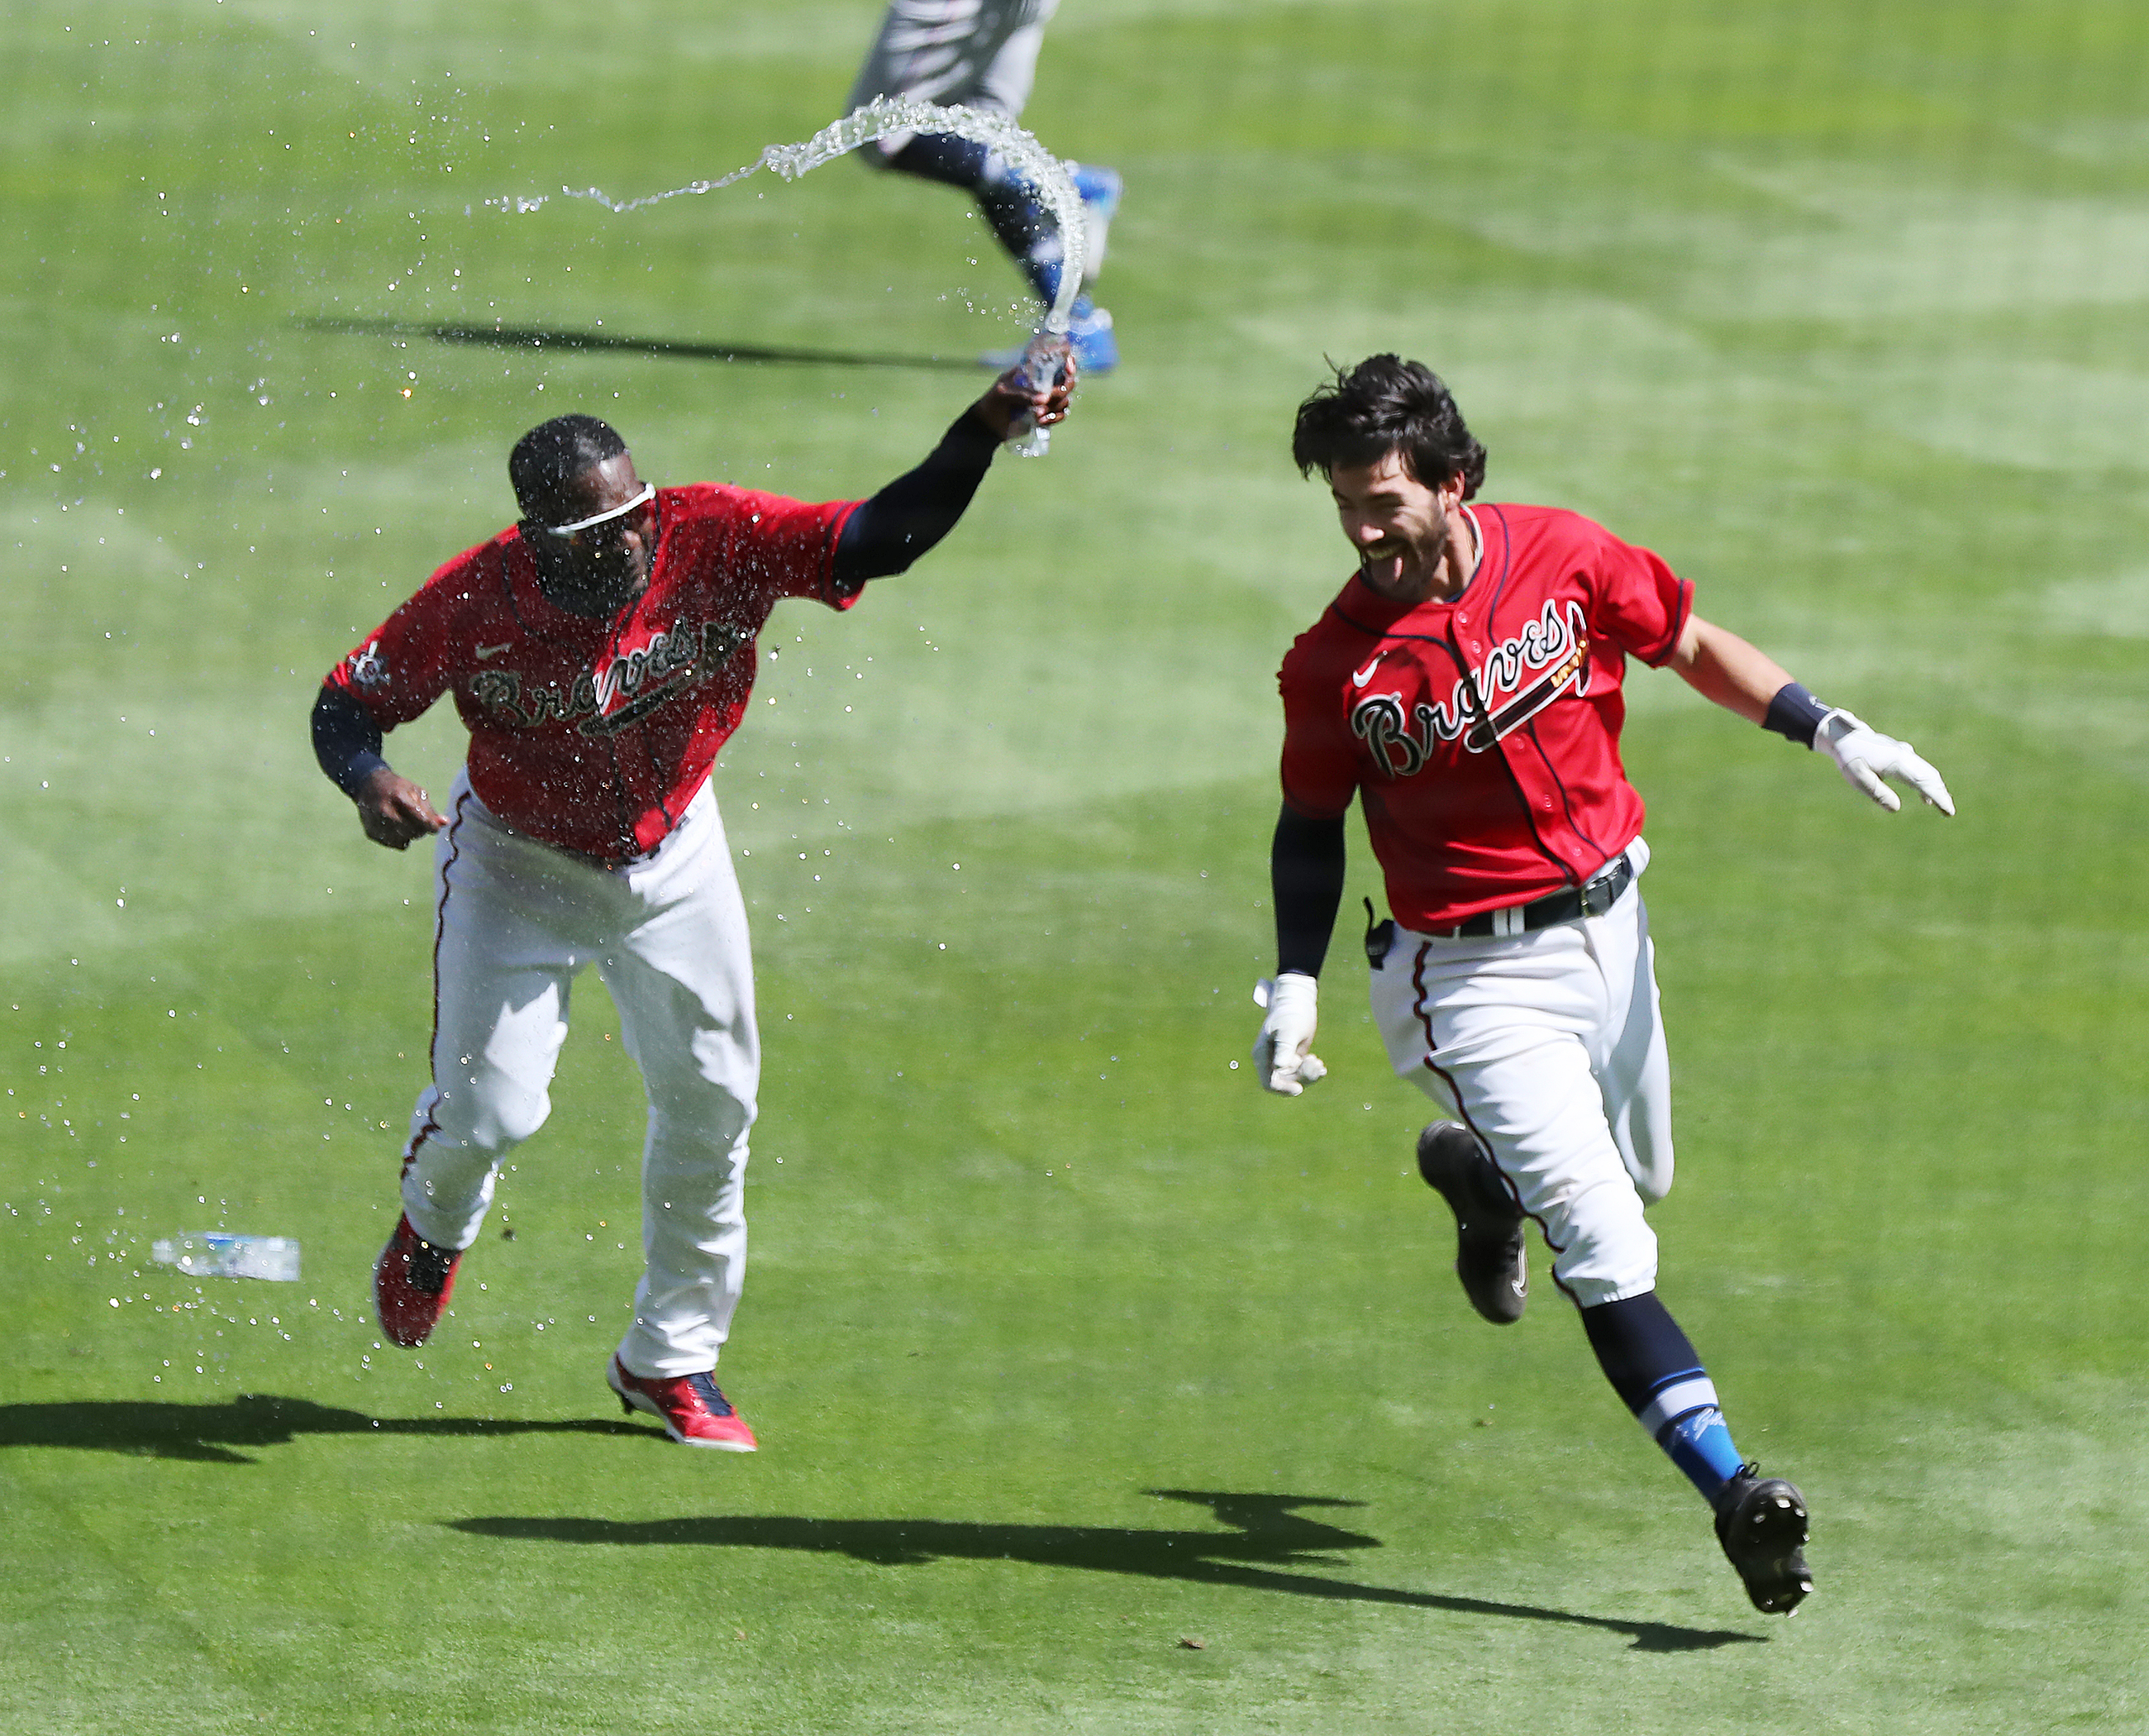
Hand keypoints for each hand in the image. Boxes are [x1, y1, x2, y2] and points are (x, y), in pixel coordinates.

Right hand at [355, 766, 446, 848]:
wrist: (368, 786)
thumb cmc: (399, 788)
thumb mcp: (417, 792)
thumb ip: (430, 810)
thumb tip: (445, 823)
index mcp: (399, 797)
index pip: (421, 819)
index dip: (430, 826)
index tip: (434, 828)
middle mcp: (385, 811)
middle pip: (413, 832)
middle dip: (420, 829)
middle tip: (418, 820)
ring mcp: (376, 823)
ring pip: (405, 840)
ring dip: (410, 834)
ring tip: (405, 820)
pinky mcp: (371, 833)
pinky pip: (394, 844)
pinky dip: (399, 838)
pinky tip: (394, 825)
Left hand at [973, 351, 1077, 438]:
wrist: (989, 426)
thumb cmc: (993, 402)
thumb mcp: (1003, 394)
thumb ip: (1022, 395)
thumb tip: (1044, 399)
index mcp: (1033, 372)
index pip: (1055, 363)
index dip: (1067, 363)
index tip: (1068, 367)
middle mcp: (1043, 384)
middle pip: (1066, 382)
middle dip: (1062, 390)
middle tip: (1049, 397)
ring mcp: (1046, 400)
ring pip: (1065, 400)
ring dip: (1055, 407)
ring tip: (1037, 415)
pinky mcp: (1046, 415)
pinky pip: (1061, 415)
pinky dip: (1055, 418)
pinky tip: (1041, 421)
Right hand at [1252, 973, 1326, 1095]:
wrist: (1298, 1002)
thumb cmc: (1292, 1013)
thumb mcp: (1289, 1031)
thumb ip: (1284, 1048)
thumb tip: (1279, 1066)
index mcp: (1262, 1055)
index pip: (1269, 1083)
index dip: (1283, 1089)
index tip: (1299, 1088)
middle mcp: (1269, 1060)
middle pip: (1285, 1083)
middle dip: (1302, 1078)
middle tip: (1315, 1062)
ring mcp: (1280, 1061)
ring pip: (1295, 1080)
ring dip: (1309, 1075)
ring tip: (1318, 1062)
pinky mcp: (1291, 1059)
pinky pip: (1301, 1074)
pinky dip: (1311, 1072)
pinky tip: (1320, 1065)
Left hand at [1816, 711, 1954, 815]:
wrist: (1845, 735)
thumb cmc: (1850, 757)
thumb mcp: (1858, 778)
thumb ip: (1877, 793)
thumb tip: (1896, 809)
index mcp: (1897, 762)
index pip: (1923, 782)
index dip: (1938, 797)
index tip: (1948, 810)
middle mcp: (1905, 756)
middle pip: (1930, 776)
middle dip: (1941, 794)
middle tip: (1949, 812)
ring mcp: (1905, 753)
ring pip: (1927, 772)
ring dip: (1936, 788)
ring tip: (1942, 807)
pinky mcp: (1901, 754)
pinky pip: (1920, 769)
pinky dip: (1927, 783)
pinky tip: (1925, 798)